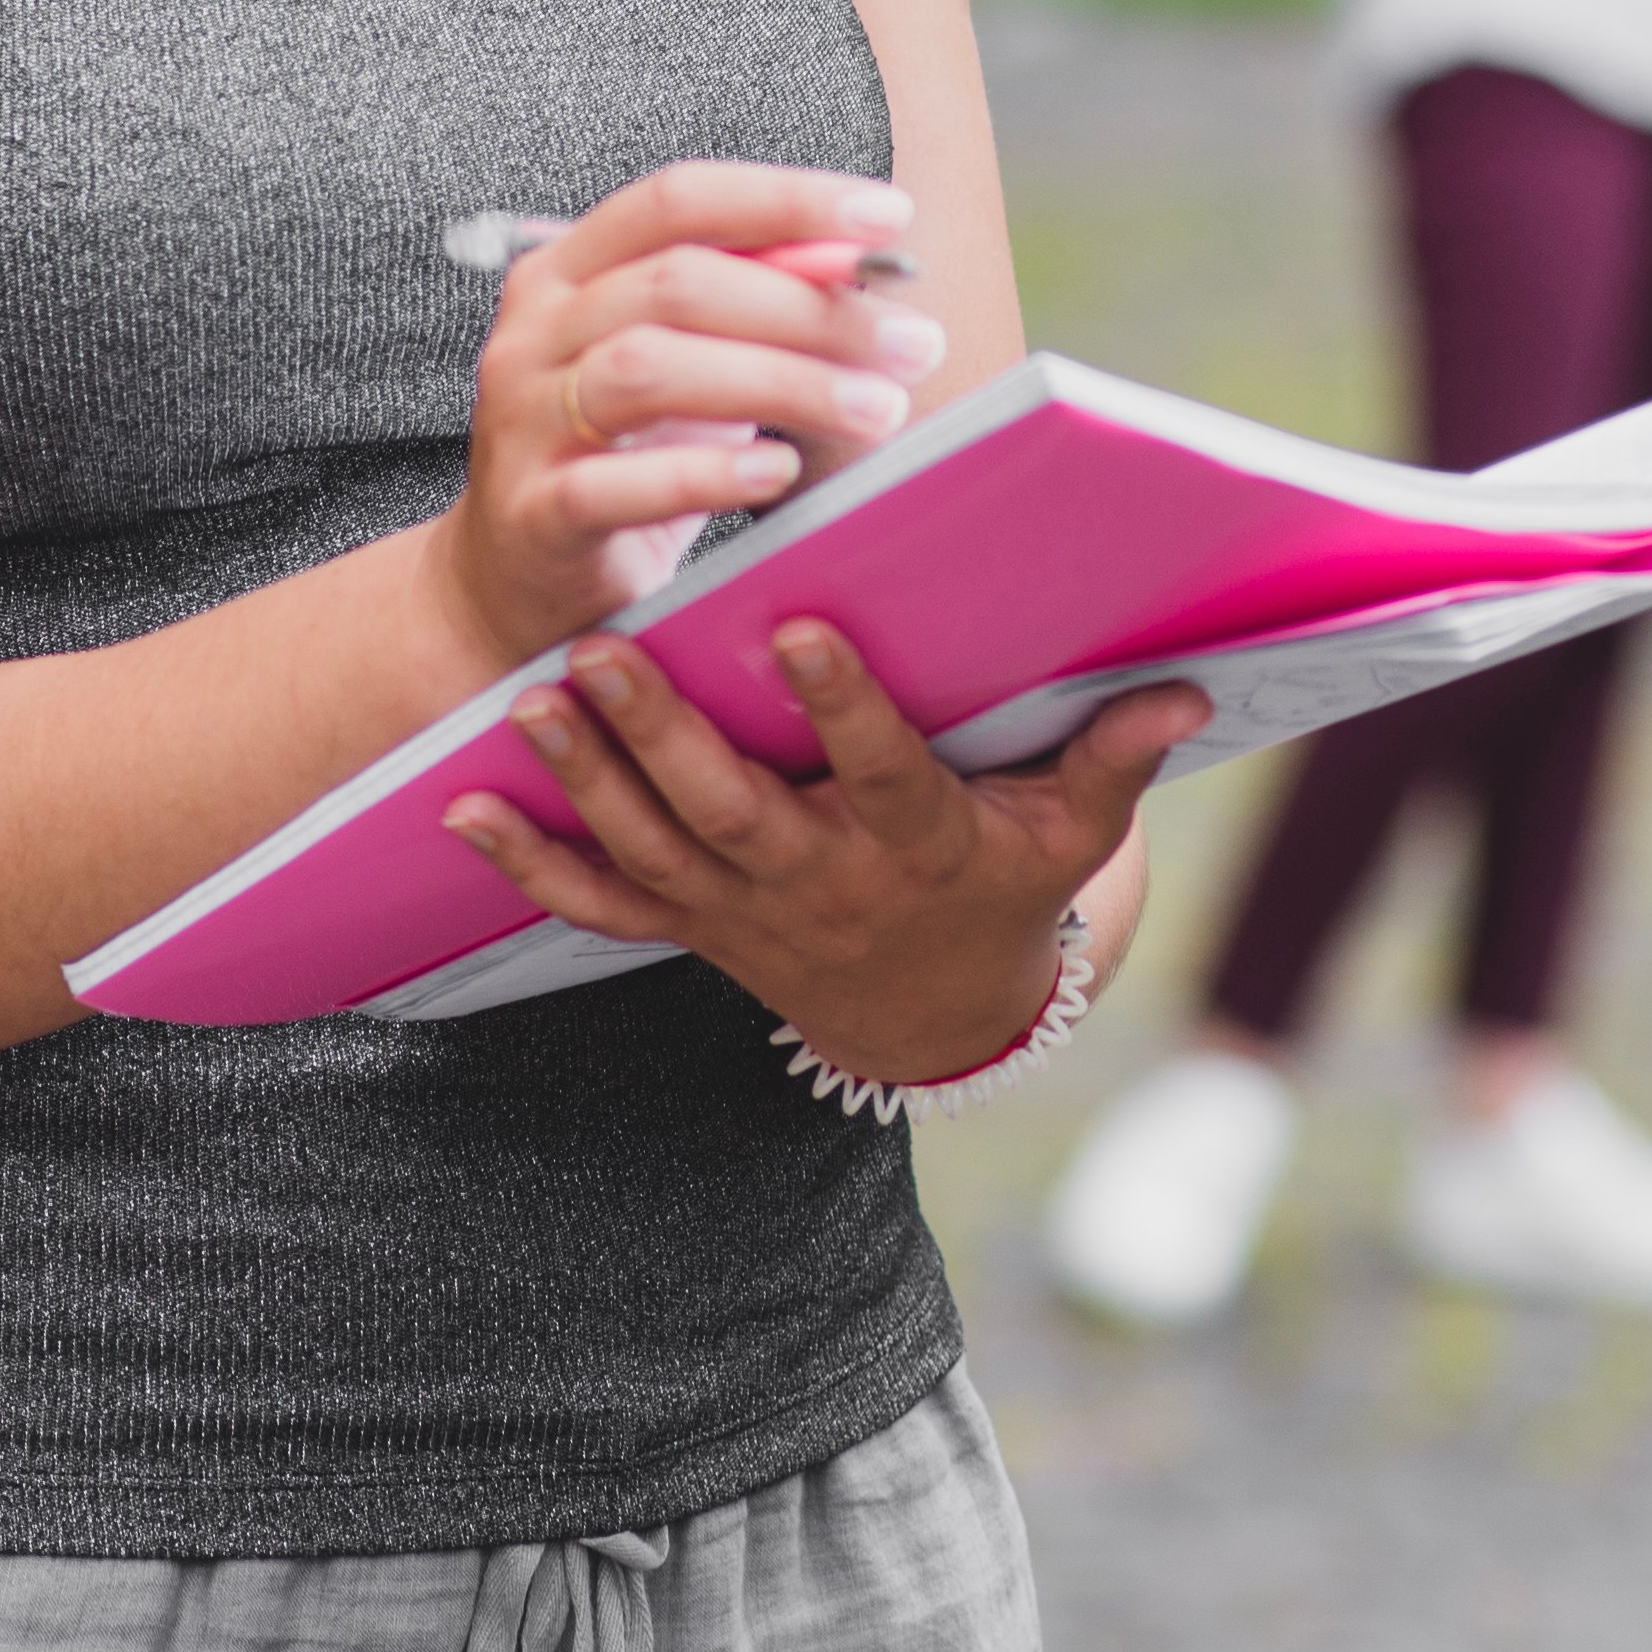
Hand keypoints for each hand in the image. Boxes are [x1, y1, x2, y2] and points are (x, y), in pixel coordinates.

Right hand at [440, 164, 954, 663]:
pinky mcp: (532, 514)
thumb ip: (756, 301)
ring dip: (781, 381)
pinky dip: (707, 474)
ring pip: (649, 370)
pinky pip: (615, 484)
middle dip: (809, 308)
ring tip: (875, 409)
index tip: (890, 215)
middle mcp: (534, 332)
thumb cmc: (625, 456)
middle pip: (678, 284)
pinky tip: (780, 473)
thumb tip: (858, 255)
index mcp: (569, 270)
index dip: (785, 199)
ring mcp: (523, 422)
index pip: (678, 199)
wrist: (515, 584)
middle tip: (912, 345)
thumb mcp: (691, 363)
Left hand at [447, 619, 1212, 1085]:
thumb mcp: (1071, 838)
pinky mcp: (694, 928)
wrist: (933, 1023)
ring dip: (585, 781)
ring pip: (653, 850)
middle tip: (604, 651)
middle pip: (728, 812)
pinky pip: (601, 906)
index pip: (877, 773)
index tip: (797, 627)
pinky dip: (532, 865)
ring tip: (531, 699)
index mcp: (914, 847)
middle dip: (660, 734)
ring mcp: (744, 913)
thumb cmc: (1004, 895)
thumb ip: (1113, 760)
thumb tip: (1187, 690)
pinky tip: (463, 811)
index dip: (840, 707)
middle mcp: (818, 884)